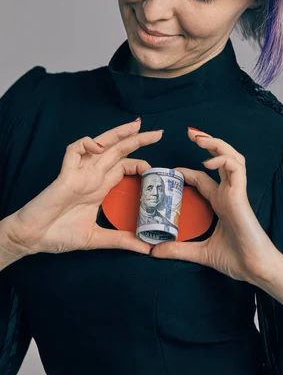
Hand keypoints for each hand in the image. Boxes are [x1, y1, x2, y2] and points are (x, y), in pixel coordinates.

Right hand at [4, 119, 162, 256]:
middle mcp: (92, 176)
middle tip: (158, 133)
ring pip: (100, 144)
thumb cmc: (58, 235)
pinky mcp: (65, 175)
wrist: (32, 238)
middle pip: (118, 151)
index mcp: (99, 188)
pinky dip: (85, 144)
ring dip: (118, 134)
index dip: (139, 163)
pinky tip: (99, 147)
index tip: (156, 170)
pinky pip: (73, 151)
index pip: (123, 166)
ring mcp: (79, 173)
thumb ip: (121, 241)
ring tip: (136, 126)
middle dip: (137, 139)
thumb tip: (147, 249)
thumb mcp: (97, 238)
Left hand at [145, 127, 282, 283]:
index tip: (171, 170)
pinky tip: (208, 162)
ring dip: (216, 144)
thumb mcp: (201, 252)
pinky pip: (235, 169)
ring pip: (231, 157)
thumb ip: (179, 250)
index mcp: (221, 202)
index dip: (188, 171)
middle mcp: (228, 193)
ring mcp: (236, 192)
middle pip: (221, 158)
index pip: (203, 178)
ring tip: (199, 138)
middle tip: (190, 133)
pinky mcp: (241, 195)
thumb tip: (154, 252)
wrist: (256, 270)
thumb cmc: (237, 259)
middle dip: (207, 142)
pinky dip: (223, 160)